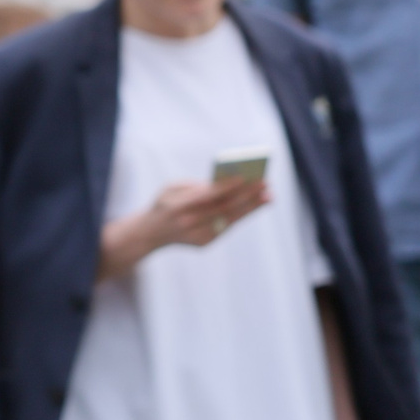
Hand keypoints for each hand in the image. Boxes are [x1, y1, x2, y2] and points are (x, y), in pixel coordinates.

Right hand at [98, 178, 269, 277]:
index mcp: (176, 206)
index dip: (228, 186)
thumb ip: (195, 186)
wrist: (151, 233)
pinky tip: (255, 205)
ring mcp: (198, 235)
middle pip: (224, 207)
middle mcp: (188, 223)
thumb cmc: (165, 204)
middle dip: (247, 195)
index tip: (246, 176)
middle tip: (265, 184)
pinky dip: (242, 215)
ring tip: (268, 196)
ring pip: (230, 218)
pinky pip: (227, 225)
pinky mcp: (205, 243)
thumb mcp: (170, 189)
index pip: (208, 195)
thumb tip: (226, 184)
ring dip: (252, 207)